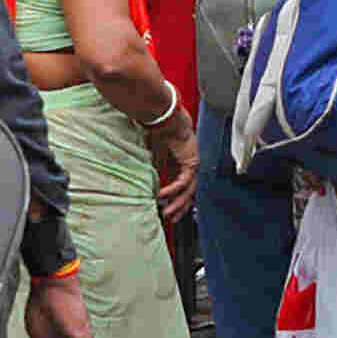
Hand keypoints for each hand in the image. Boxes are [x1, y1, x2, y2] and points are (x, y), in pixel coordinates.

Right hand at [149, 107, 199, 225]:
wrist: (165, 117)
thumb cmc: (158, 131)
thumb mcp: (152, 155)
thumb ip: (152, 169)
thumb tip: (144, 183)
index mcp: (181, 164)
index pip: (182, 187)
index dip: (176, 200)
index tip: (167, 209)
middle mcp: (190, 165)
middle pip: (189, 192)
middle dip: (180, 208)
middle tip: (172, 219)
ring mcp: (193, 165)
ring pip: (188, 191)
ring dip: (178, 204)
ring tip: (168, 214)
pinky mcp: (191, 162)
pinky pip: (182, 182)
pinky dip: (172, 190)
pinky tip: (162, 196)